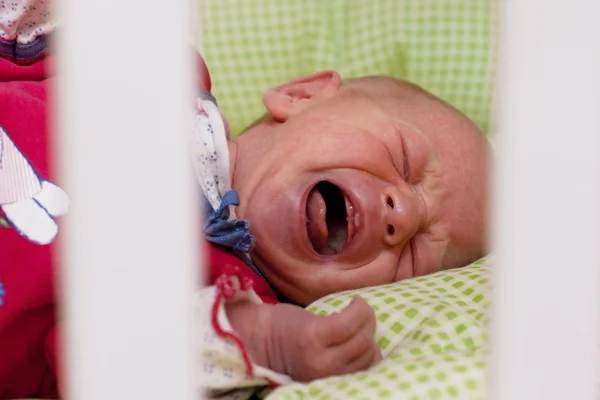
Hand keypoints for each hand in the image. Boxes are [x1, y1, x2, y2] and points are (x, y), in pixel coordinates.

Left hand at [227, 296, 380, 381]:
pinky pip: (349, 322)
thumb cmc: (287, 345)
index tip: (366, 336)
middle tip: (362, 319)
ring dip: (367, 320)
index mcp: (326, 381)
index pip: (367, 370)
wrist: (256, 335)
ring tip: (358, 309)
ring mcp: (319, 357)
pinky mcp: (313, 335)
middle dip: (371, 332)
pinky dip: (358, 310)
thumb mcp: (317, 362)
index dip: (373, 350)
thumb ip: (340, 360)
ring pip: (363, 339)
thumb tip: (371, 346)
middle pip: (368, 353)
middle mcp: (324, 374)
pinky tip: (355, 303)